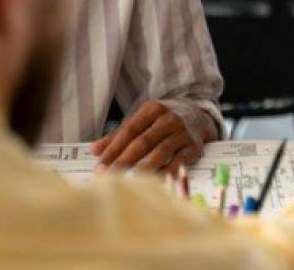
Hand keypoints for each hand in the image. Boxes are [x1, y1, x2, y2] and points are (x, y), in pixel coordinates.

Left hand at [90, 101, 209, 173]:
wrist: (199, 115)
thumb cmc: (163, 120)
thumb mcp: (142, 120)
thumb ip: (118, 135)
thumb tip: (94, 150)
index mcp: (152, 109)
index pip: (129, 131)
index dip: (113, 149)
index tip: (100, 166)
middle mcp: (169, 119)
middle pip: (143, 142)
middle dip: (124, 161)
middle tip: (110, 177)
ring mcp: (183, 132)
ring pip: (160, 152)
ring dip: (143, 169)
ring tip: (129, 182)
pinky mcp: (194, 146)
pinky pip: (179, 162)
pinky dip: (166, 173)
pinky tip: (155, 182)